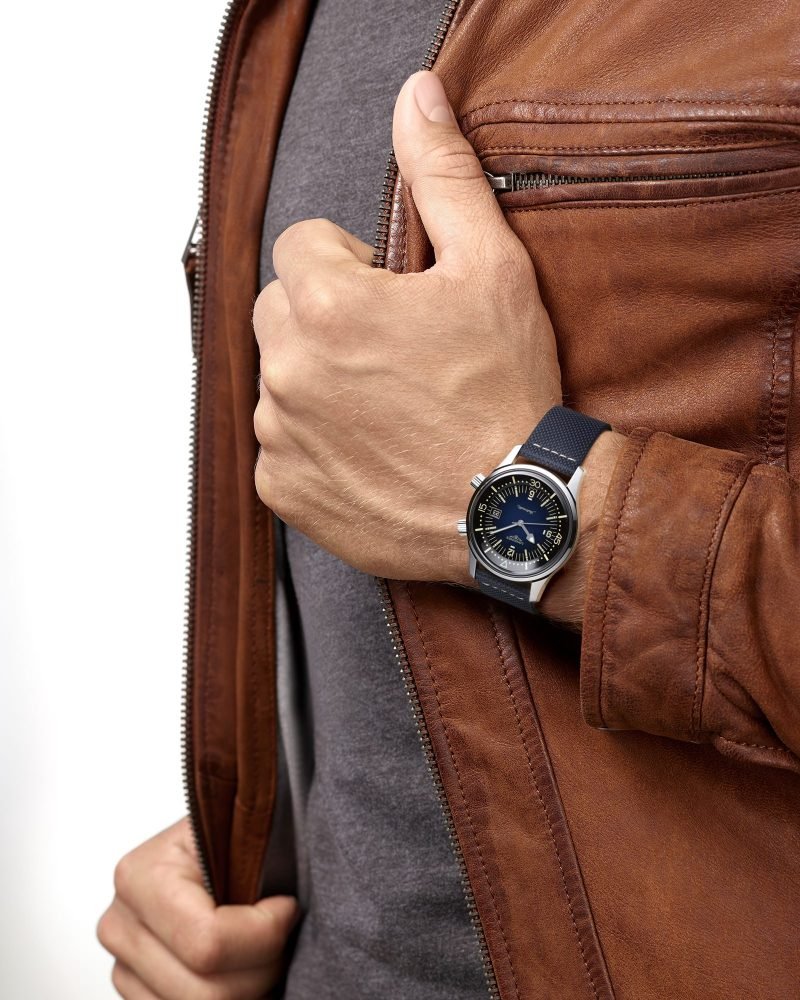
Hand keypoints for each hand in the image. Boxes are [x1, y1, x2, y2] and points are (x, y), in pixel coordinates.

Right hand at [96, 816, 298, 998]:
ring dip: (249, 991)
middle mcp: (120, 925)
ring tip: (266, 953)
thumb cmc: (229, 835)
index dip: (265, 934)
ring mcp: (122, 966)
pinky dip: (230, 999)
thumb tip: (287, 905)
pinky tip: (244, 971)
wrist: (208, 846)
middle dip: (263, 969)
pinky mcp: (135, 992)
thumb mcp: (242, 829)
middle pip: (206, 991)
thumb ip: (256, 859)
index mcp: (140, 876)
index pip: (209, 941)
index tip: (288, 907)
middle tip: (284, 938)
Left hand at [253, 69, 561, 585]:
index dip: (353, 267)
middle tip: (395, 353)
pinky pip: (282, 444)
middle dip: (328, 319)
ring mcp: (280, 434)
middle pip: (282, 311)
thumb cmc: (505, 391)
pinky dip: (315, 443)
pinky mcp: (285, 488)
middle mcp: (287, 368)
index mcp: (325, 303)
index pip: (302, 246)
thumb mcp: (490, 266)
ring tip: (390, 407)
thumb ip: (442, 174)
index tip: (394, 299)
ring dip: (320, 381)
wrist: (511, 507)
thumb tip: (416, 98)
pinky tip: (372, 451)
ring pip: (280, 378)